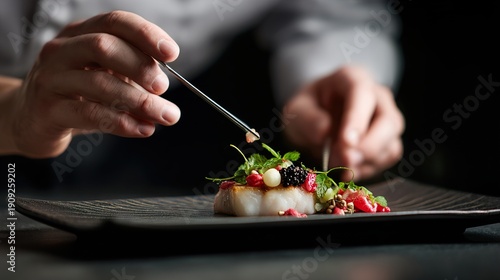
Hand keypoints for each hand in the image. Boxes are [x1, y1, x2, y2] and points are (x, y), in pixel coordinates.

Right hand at [7, 11, 179, 157]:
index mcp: (80, 35)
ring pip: (99, 83)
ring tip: (166, 115)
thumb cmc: (77, 96)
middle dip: (140, 66)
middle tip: (163, 87)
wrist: (31, 121)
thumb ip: (133, 80)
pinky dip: (122, 122)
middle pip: (104, 46)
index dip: (146, 35)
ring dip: (139, 101)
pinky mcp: (47, 109)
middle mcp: (62, 50)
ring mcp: (51, 79)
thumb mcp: (106, 79)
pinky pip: (89, 113)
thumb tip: (166, 95)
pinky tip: (143, 128)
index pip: (115, 22)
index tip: (172, 54)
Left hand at [282, 65, 404, 181]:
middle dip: (369, 146)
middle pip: (388, 121)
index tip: (346, 142)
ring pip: (391, 143)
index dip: (356, 119)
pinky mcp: (388, 142)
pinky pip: (387, 158)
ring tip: (338, 166)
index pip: (362, 93)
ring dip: (366, 161)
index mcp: (352, 79)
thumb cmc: (306, 111)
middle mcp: (377, 97)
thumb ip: (308, 119)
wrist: (313, 121)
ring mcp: (387, 120)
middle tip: (345, 162)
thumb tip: (325, 133)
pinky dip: (368, 169)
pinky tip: (347, 170)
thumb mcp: (296, 111)